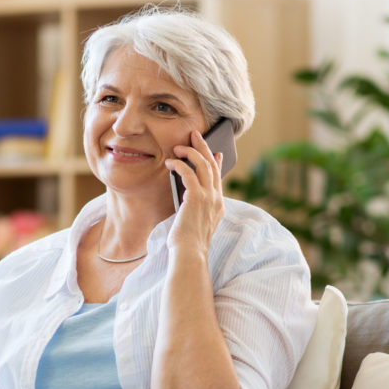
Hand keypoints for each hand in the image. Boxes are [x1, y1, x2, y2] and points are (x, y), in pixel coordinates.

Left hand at [165, 129, 224, 255]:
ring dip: (190, 152)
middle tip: (195, 134)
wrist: (189, 254)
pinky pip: (188, 173)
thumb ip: (195, 206)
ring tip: (178, 147)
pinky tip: (170, 163)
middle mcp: (216, 199)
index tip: (215, 152)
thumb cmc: (187, 242)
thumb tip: (187, 192)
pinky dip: (179, 165)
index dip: (216, 162)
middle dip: (203, 147)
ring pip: (203, 164)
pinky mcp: (196, 198)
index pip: (218, 177)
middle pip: (212, 165)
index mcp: (218, 205)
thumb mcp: (194, 221)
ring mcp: (208, 197)